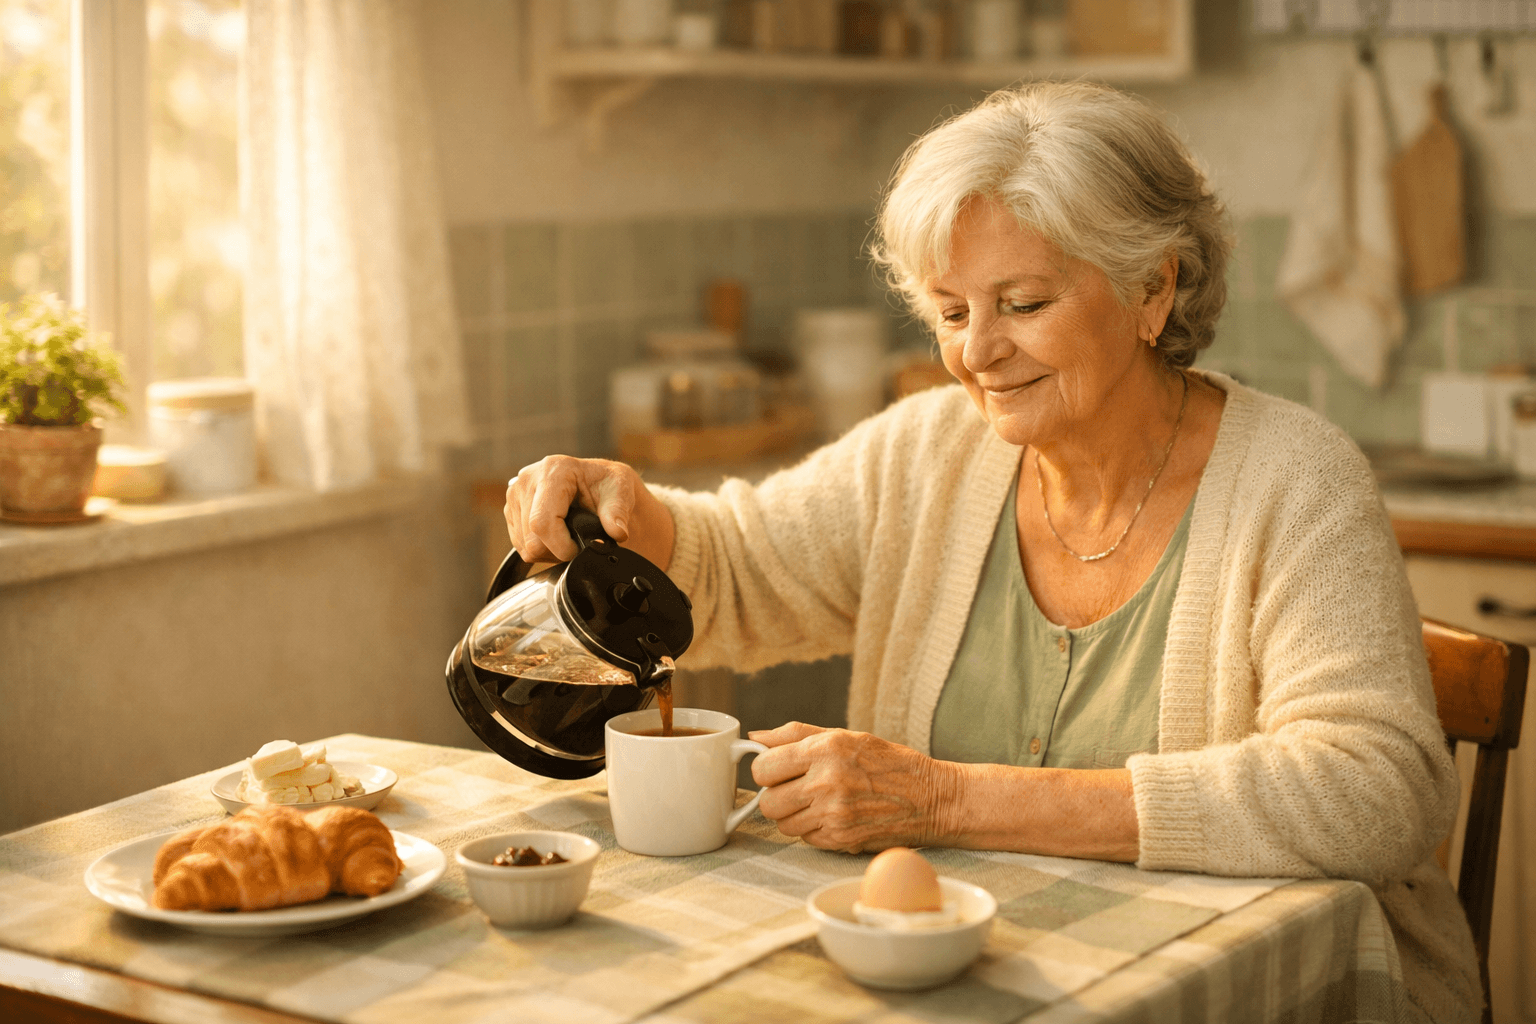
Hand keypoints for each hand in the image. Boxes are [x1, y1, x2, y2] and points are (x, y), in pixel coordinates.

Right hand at [504, 455, 673, 567]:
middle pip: (531, 539)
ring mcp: (516, 494)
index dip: (561, 546)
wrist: (600, 486)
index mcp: (553, 470)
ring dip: (549, 551)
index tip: (580, 550)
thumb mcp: (621, 492)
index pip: (542, 522)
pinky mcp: (512, 509)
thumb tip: (617, 532)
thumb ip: (617, 513)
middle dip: (558, 551)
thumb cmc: (609, 486)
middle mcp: (528, 479)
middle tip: (579, 544)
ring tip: (570, 536)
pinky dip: (541, 548)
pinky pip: (520, 545)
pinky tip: (557, 535)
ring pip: (524, 546)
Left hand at [748, 722, 962, 853]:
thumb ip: (795, 735)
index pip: (763, 768)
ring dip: (795, 816)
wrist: (932, 798)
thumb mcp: (845, 736)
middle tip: (798, 789)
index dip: (767, 770)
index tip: (779, 770)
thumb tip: (755, 736)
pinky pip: (806, 839)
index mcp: (825, 750)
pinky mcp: (841, 840)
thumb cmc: (889, 763)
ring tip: (819, 803)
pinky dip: (814, 831)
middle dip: (778, 796)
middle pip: (767, 802)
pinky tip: (835, 817)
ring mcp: (834, 815)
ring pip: (783, 825)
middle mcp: (827, 782)